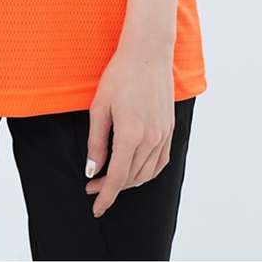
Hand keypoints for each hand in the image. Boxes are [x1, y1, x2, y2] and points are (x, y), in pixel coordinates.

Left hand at [83, 47, 175, 218]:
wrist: (147, 53)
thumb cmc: (120, 75)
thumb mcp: (100, 107)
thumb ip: (97, 142)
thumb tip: (93, 170)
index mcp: (131, 135)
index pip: (118, 178)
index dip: (106, 196)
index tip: (96, 207)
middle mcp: (150, 139)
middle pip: (131, 178)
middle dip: (112, 186)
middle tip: (93, 184)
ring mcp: (163, 134)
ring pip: (147, 173)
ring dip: (130, 181)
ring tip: (111, 178)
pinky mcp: (169, 128)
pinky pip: (160, 161)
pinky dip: (148, 171)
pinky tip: (136, 170)